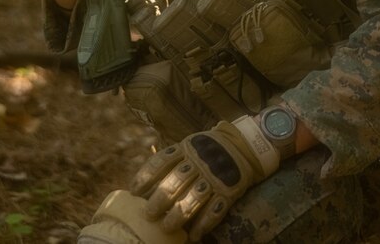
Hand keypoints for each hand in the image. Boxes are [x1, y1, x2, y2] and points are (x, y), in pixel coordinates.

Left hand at [131, 118, 278, 240]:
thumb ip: (173, 159)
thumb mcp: (190, 145)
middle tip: (148, 214)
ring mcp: (214, 176)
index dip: (146, 176)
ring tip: (166, 227)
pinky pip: (215, 210)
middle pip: (175, 181)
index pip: (161, 161)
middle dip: (160, 199)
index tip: (134, 191)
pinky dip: (204, 224)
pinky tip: (194, 235)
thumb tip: (146, 182)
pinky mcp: (229, 190)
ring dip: (178, 215)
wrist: (245, 145)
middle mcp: (199, 161)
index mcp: (186, 148)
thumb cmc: (209, 149)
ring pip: (193, 198)